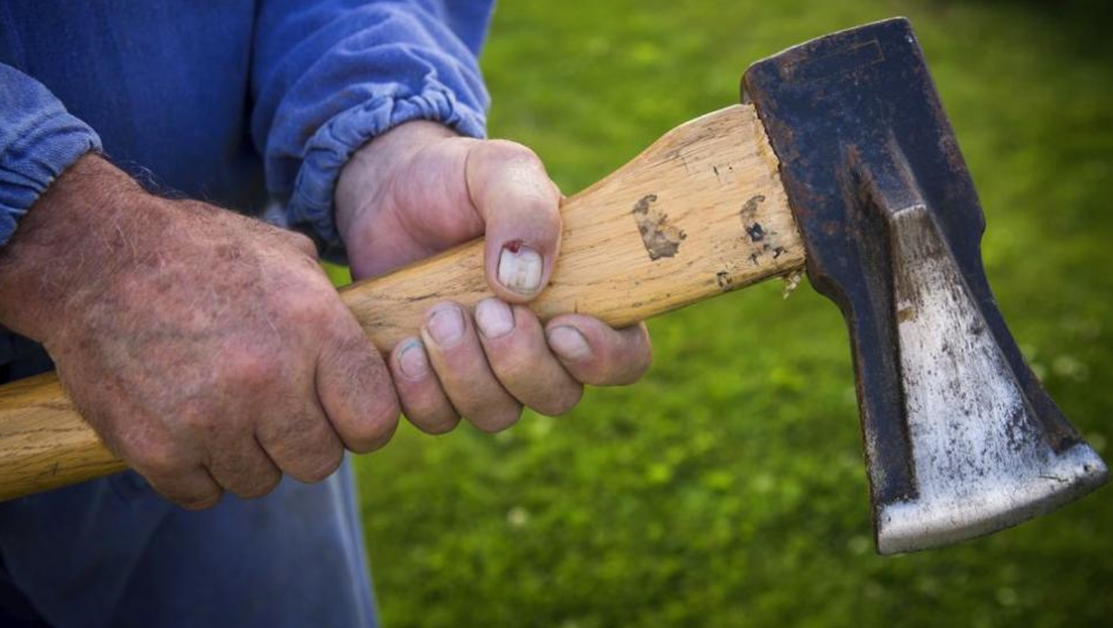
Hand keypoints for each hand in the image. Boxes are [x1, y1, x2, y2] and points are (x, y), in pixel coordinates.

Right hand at [0, 155, 398, 507]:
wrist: (91, 259)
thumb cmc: (198, 252)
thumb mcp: (285, 256)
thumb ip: (334, 311)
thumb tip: (375, 351)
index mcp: (314, 328)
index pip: (375, 420)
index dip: (361, 421)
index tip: (342, 412)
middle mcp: (269, 379)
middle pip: (321, 462)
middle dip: (304, 441)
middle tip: (276, 411)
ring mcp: (211, 420)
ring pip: (262, 481)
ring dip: (247, 455)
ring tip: (223, 407)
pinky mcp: (157, 450)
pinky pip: (204, 493)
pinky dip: (196, 470)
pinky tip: (186, 425)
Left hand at [335, 122, 651, 432]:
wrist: (385, 191)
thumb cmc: (458, 179)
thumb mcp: (499, 170)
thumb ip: (524, 208)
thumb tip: (525, 281)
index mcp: (580, 297)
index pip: (625, 356)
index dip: (603, 359)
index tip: (562, 328)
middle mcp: (541, 345)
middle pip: (558, 397)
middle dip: (520, 362)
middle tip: (484, 309)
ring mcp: (487, 370)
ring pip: (497, 414)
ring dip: (466, 374)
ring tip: (435, 315)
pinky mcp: (433, 383)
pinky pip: (438, 418)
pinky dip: (420, 391)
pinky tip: (404, 346)